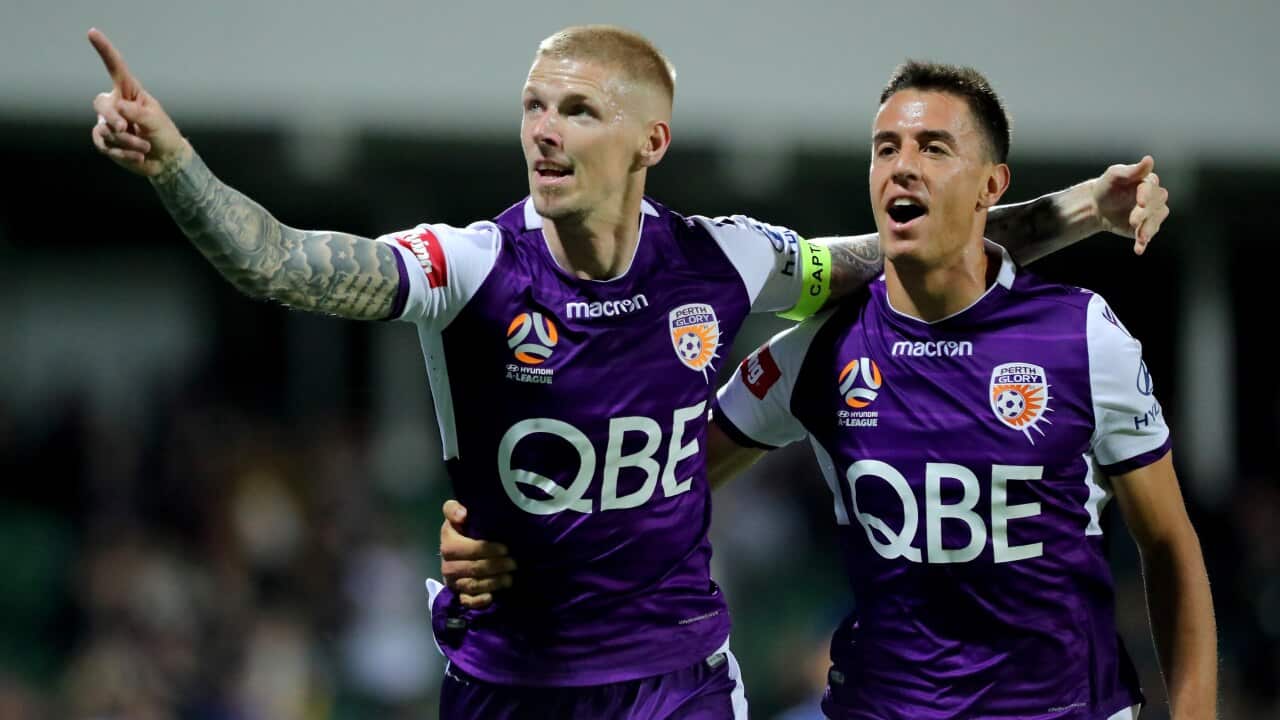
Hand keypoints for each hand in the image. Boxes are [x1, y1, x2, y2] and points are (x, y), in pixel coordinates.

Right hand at [88, 28, 186, 175]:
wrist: (166, 160)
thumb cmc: (164, 134)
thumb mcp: (156, 120)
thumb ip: (137, 113)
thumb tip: (118, 108)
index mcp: (129, 93)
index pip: (115, 68)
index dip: (104, 51)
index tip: (92, 33)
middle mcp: (116, 105)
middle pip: (100, 104)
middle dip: (112, 117)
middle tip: (125, 127)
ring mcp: (108, 124)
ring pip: (105, 130)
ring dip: (128, 141)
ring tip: (145, 147)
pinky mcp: (106, 142)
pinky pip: (105, 146)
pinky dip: (123, 153)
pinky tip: (139, 157)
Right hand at [439, 500, 514, 608]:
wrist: (458, 547)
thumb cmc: (463, 529)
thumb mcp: (456, 514)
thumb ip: (454, 510)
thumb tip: (463, 515)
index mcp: (448, 544)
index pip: (467, 550)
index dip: (487, 550)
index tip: (505, 549)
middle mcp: (448, 565)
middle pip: (472, 569)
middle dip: (495, 566)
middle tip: (513, 563)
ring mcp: (453, 581)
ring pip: (471, 585)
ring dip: (492, 583)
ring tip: (509, 579)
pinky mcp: (459, 594)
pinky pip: (466, 601)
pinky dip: (478, 601)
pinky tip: (492, 597)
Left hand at [1091, 155, 1169, 254]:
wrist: (1098, 206)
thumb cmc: (1107, 186)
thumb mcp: (1115, 175)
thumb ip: (1132, 170)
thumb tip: (1149, 159)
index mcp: (1148, 182)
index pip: (1151, 188)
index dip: (1146, 195)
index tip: (1140, 202)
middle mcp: (1154, 197)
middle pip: (1156, 205)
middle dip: (1145, 214)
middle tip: (1133, 220)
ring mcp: (1152, 214)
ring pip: (1155, 221)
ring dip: (1148, 230)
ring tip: (1140, 238)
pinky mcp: (1145, 227)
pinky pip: (1148, 235)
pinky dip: (1143, 243)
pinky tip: (1139, 250)